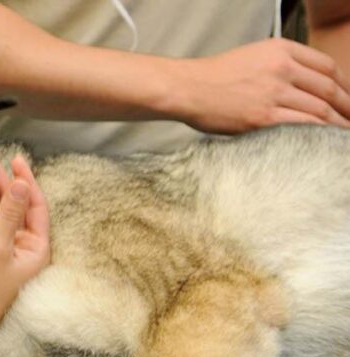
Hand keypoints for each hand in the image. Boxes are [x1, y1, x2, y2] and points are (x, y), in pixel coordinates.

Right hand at [0, 146, 49, 353]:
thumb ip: (8, 214)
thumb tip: (21, 183)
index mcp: (38, 249)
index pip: (36, 205)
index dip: (25, 180)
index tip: (12, 159)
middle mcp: (28, 250)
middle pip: (19, 205)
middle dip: (3, 179)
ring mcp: (11, 253)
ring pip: (7, 212)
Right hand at [174, 38, 349, 132]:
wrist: (186, 88)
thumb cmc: (213, 77)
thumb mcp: (252, 57)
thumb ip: (279, 66)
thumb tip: (302, 86)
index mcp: (280, 50)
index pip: (326, 66)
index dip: (343, 85)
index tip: (346, 98)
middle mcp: (281, 68)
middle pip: (328, 88)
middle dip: (346, 106)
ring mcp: (273, 93)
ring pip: (320, 109)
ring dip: (337, 124)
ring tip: (343, 135)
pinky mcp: (263, 117)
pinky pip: (303, 126)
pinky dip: (319, 134)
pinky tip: (324, 142)